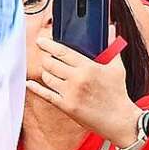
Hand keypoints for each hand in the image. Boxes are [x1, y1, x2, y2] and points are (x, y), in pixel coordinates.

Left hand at [26, 36, 141, 146]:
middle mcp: (76, 79)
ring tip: (48, 71)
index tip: (41, 41)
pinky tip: (29, 83)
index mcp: (88, 67)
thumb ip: (112, 47)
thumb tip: (112, 29)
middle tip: (45, 57)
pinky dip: (35, 88)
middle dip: (46, 59)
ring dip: (45, 72)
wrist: (119, 120)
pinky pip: (45, 94)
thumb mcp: (117, 68)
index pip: (63, 52)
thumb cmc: (118, 93)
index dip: (49, 45)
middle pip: (51, 63)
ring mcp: (70, 93)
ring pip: (47, 77)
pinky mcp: (66, 106)